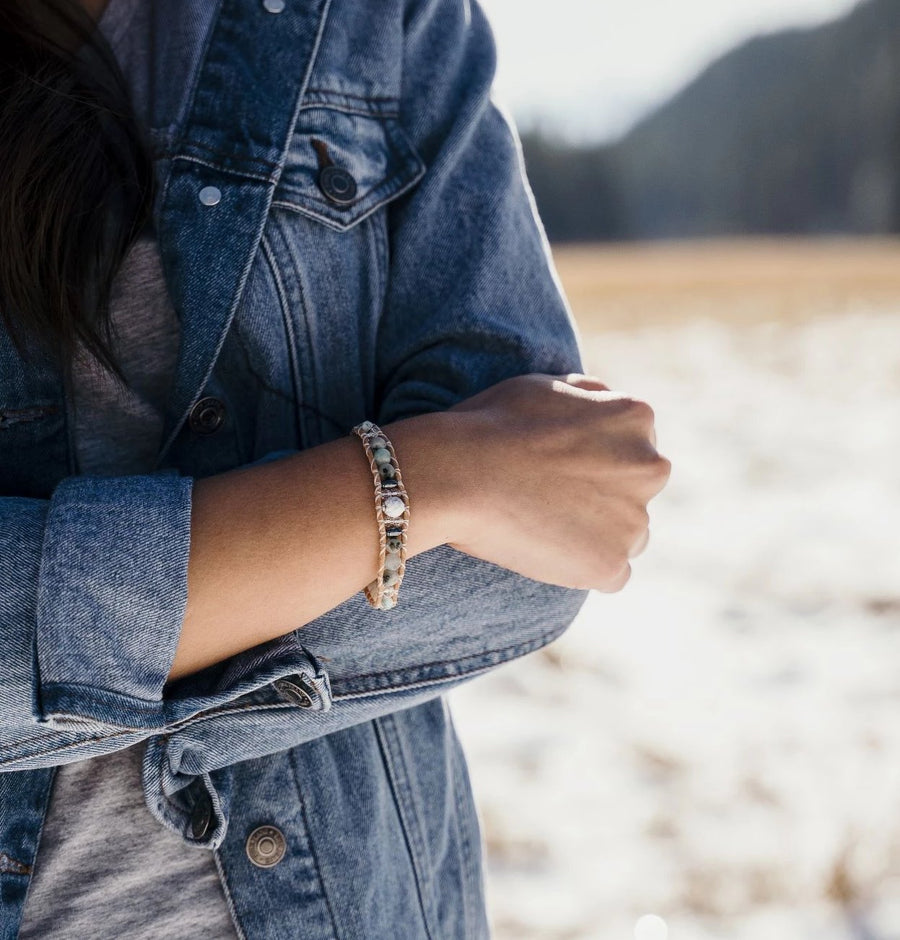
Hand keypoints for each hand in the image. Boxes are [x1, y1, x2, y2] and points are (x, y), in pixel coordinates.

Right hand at [442, 372, 670, 591]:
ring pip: (627, 535)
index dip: (592, 460)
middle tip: (550, 500)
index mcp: (636, 417)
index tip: (558, 469)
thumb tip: (604, 401)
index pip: (632, 446)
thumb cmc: (489, 425)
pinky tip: (544, 549)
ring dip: (594, 534)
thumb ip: (586, 394)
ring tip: (542, 525)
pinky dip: (582, 568)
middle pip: (635, 491)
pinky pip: (610, 573)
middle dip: (603, 498)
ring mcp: (634, 520)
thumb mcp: (544, 385)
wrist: (458, 474)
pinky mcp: (611, 564)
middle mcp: (649, 466)